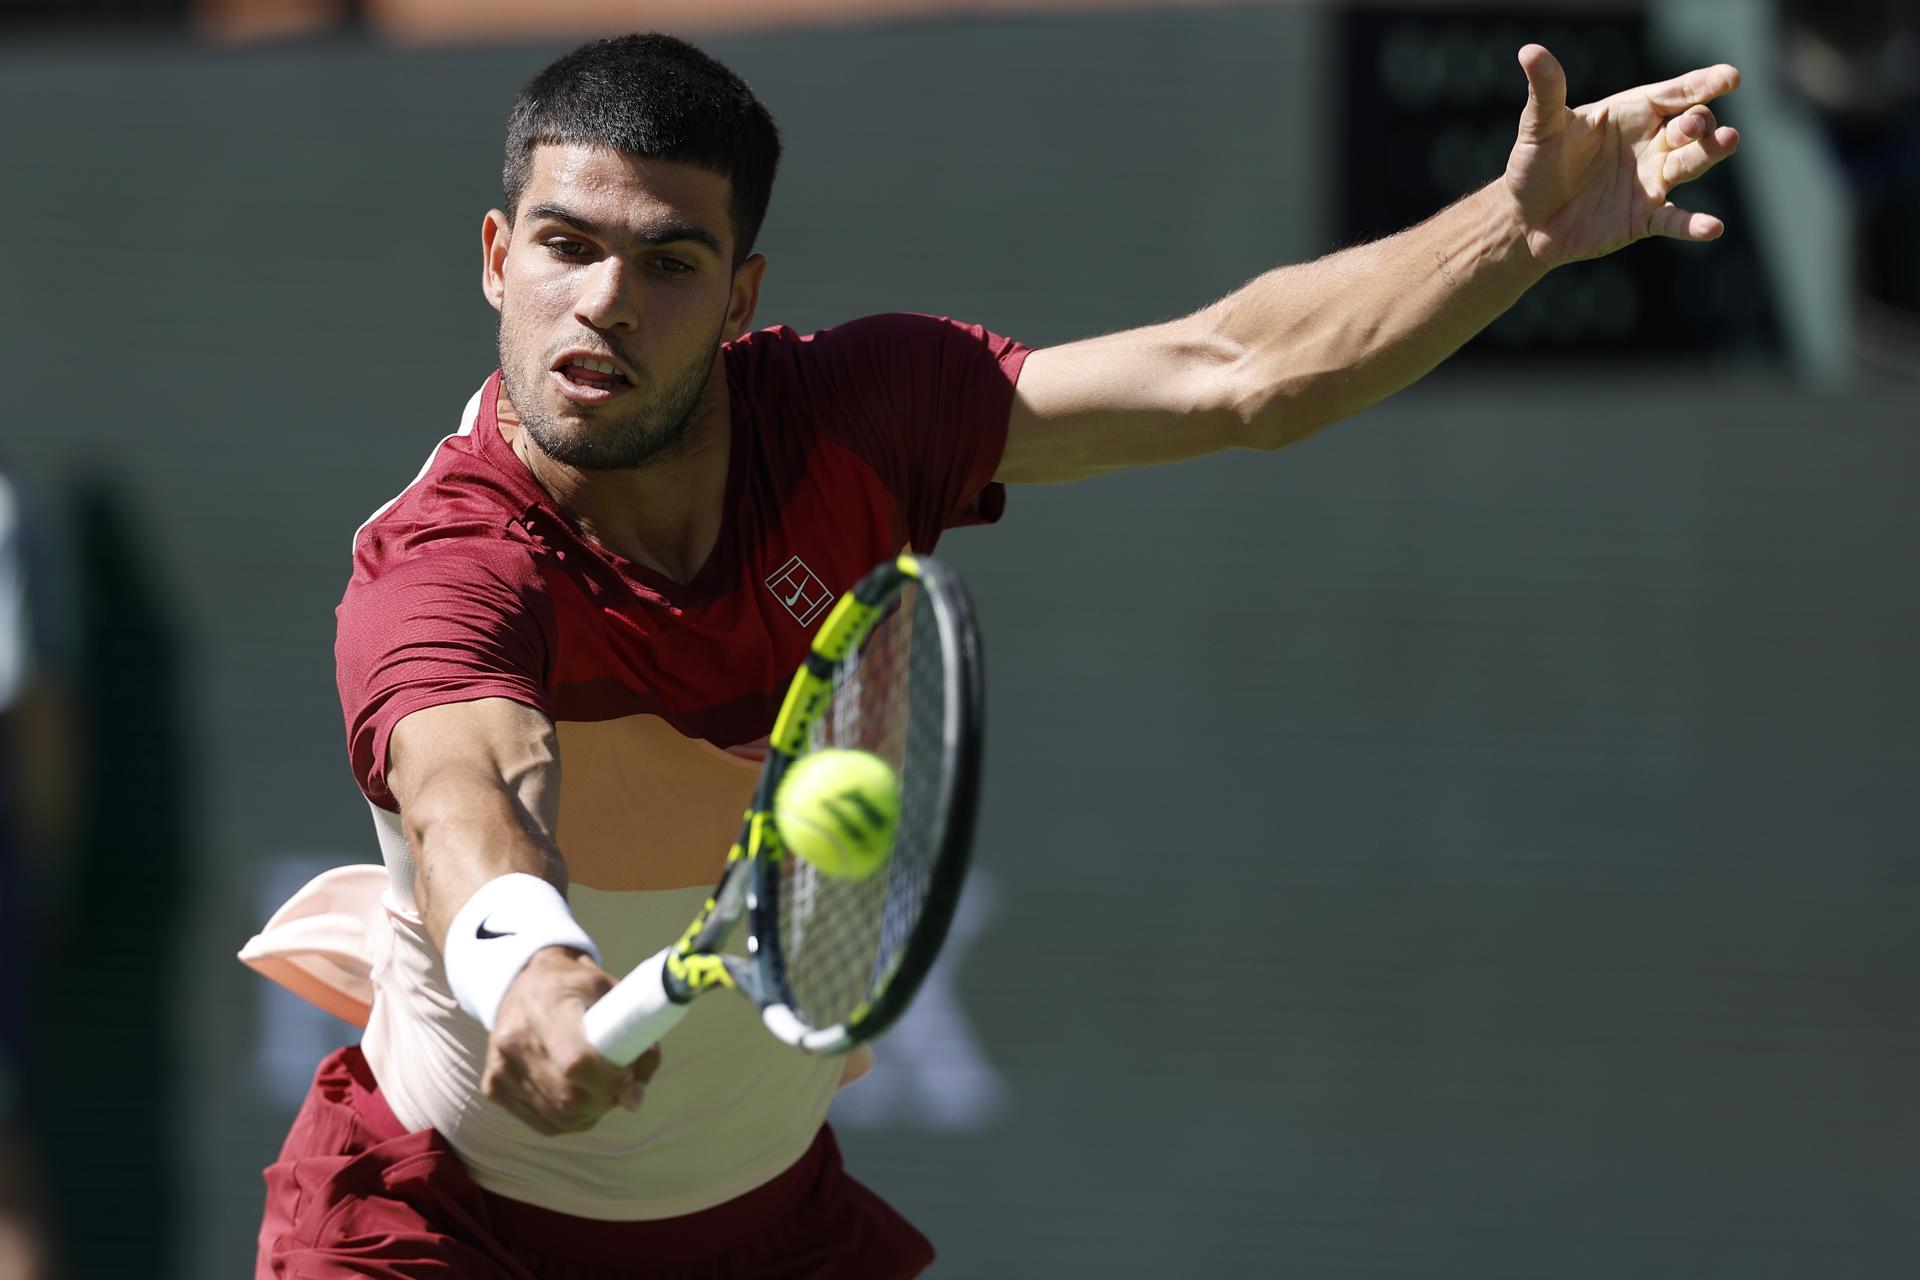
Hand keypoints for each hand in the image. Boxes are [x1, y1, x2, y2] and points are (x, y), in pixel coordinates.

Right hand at [483, 947, 662, 1134]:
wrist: (523, 979)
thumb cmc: (576, 986)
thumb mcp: (610, 991)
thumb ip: (635, 1036)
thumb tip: (634, 1099)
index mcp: (546, 1009)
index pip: (577, 1062)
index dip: (610, 1080)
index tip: (629, 1077)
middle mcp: (515, 1040)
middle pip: (569, 1097)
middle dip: (604, 1100)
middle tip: (620, 1087)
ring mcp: (500, 1066)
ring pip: (557, 1117)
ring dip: (589, 1113)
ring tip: (601, 1091)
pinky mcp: (493, 1086)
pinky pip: (541, 1123)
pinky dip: (568, 1120)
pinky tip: (579, 1100)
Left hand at [1504, 44, 1741, 267]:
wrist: (1525, 219)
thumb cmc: (1535, 165)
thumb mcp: (1540, 127)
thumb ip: (1546, 91)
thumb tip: (1529, 50)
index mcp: (1632, 114)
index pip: (1674, 93)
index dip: (1703, 84)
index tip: (1730, 77)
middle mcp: (1650, 144)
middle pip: (1690, 127)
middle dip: (1699, 122)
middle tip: (1696, 123)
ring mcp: (1651, 181)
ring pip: (1691, 164)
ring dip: (1710, 154)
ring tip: (1727, 141)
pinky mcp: (1644, 218)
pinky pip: (1674, 220)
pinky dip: (1694, 225)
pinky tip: (1712, 228)